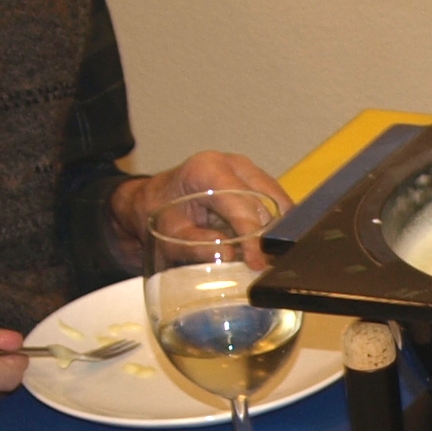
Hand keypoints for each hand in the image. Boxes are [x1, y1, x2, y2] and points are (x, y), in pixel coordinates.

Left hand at [107, 152, 294, 270]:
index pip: (241, 205)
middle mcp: (231, 163)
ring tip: (267, 258)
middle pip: (263, 203)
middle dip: (267, 237)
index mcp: (207, 170)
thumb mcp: (170, 236)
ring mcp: (246, 168)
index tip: (258, 262)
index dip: (253, 237)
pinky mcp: (255, 178)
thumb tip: (229, 255)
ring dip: (275, 230)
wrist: (156, 199)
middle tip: (265, 267)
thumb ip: (196, 246)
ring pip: (276, 201)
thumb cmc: (161, 214)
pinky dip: (274, 223)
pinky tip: (266, 243)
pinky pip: (275, 200)